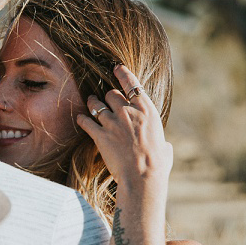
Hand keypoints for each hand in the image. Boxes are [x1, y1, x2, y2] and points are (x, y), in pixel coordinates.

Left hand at [76, 65, 172, 193]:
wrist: (142, 176)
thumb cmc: (158, 164)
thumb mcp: (165, 148)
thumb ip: (162, 142)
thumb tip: (165, 147)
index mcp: (147, 111)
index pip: (132, 84)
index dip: (122, 74)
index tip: (116, 68)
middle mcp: (128, 112)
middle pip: (111, 93)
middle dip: (108, 96)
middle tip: (105, 98)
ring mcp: (113, 123)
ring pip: (97, 104)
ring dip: (93, 103)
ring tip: (91, 102)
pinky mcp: (100, 136)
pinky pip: (86, 122)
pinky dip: (82, 119)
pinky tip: (80, 118)